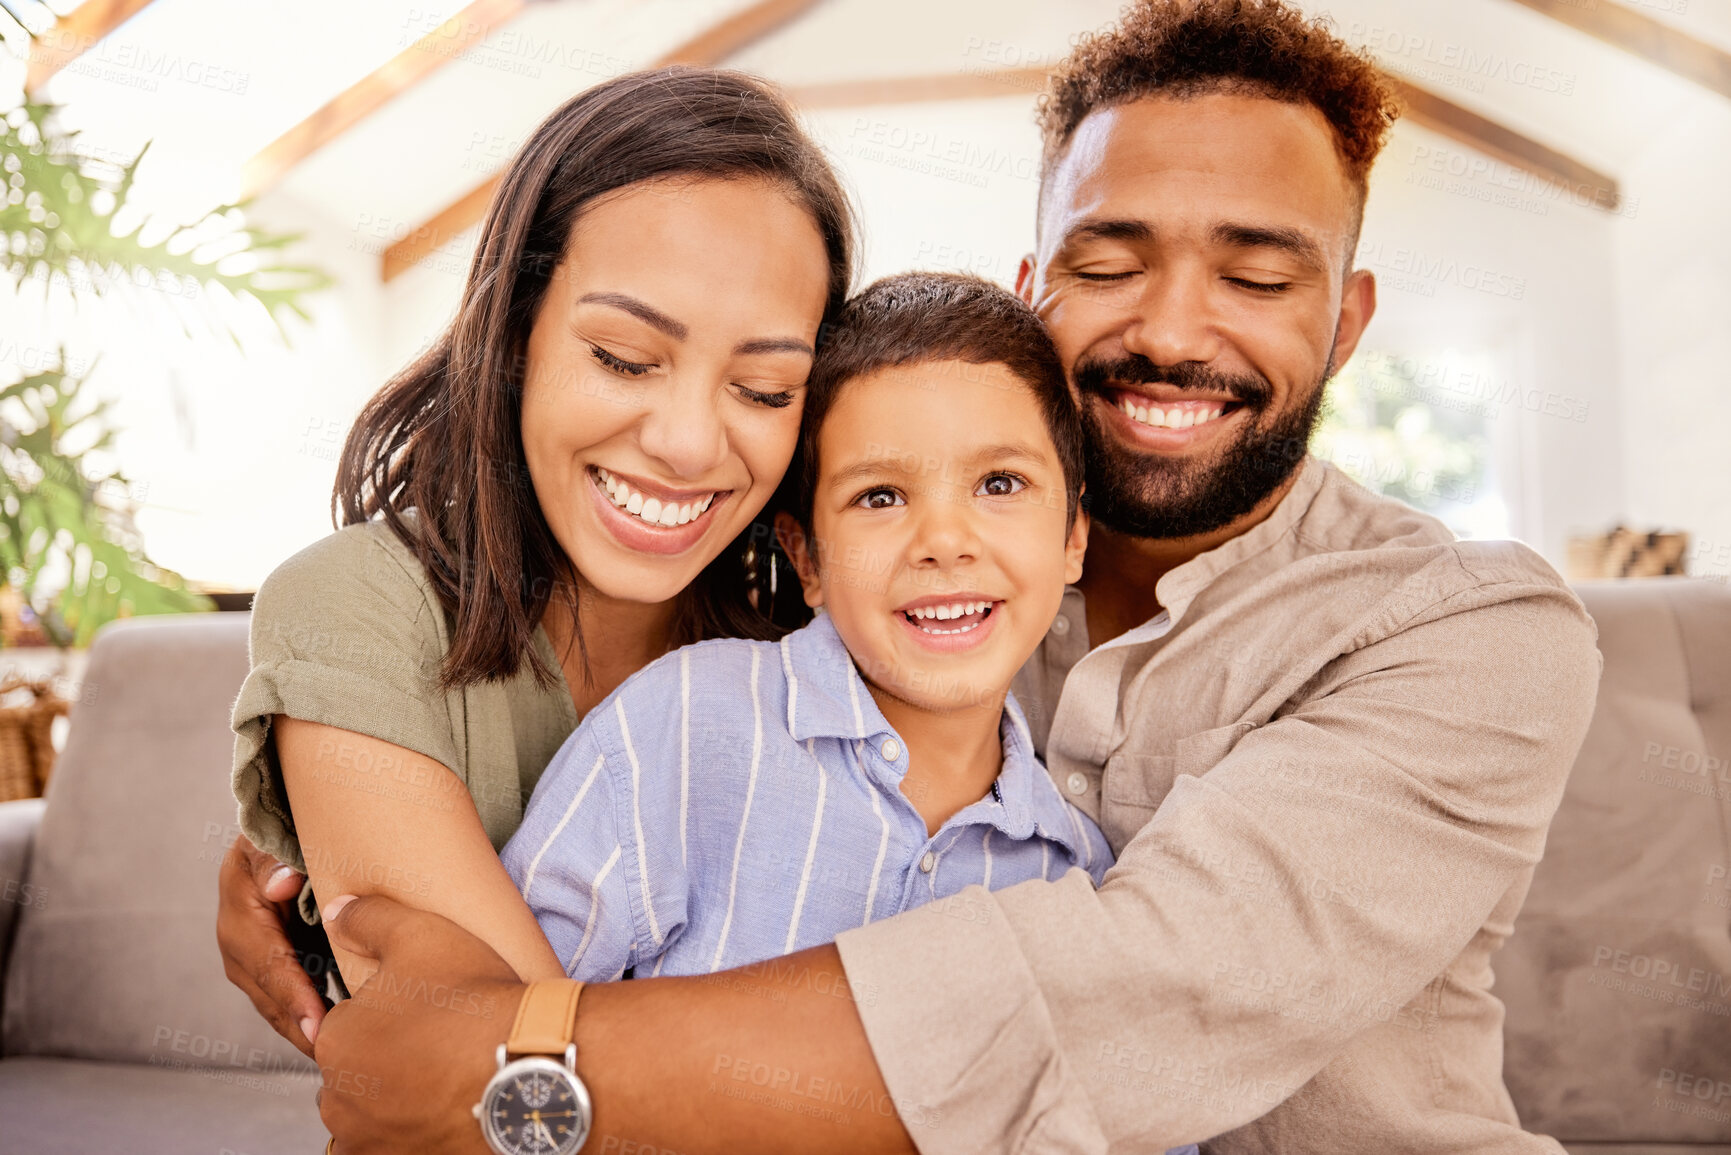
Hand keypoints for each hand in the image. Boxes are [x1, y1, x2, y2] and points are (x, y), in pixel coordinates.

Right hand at [216, 834, 322, 1055]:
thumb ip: (275, 861)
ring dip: (302, 1028)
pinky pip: (285, 998)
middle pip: (268, 993)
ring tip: (338, 1054)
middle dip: (299, 1025)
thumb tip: (282, 885)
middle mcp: (237, 940)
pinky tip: (336, 1035)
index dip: (293, 994)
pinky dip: (306, 1017)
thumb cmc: (280, 834)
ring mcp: (249, 957)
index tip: (318, 1024)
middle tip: (334, 1053)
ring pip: (274, 1003)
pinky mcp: (267, 966)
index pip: (268, 961)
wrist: (275, 833)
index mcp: (240, 907)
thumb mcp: (271, 838)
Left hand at [318, 892, 518, 1154]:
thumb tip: (337, 912)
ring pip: (373, 1114)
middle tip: (438, 1040)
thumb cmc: (475, 1002)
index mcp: (335, 1041)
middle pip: (356, 1071)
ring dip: (398, 1099)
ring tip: (448, 1076)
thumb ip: (367, 918)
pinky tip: (450, 1107)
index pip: (346, 1024)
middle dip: (387, 1059)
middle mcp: (340, 1099)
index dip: (387, 1012)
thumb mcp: (419, 934)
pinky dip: (416, 1131)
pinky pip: (398, 1145)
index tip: (424, 1008)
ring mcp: (372, 1141)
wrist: (530, 1066)